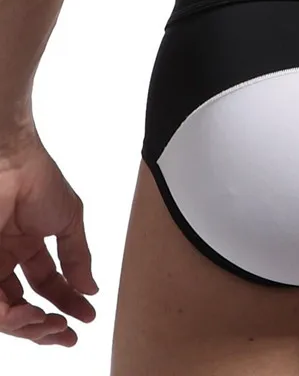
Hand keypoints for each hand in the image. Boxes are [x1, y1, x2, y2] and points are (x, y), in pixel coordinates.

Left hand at [0, 122, 97, 346]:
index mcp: (28, 246)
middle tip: (66, 332)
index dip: (67, 302)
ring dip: (29, 326)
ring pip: (5, 311)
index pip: (47, 284)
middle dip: (46, 324)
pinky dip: (10, 316)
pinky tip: (31, 314)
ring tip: (50, 325)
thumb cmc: (39, 181)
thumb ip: (78, 257)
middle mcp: (6, 260)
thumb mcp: (70, 221)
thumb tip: (91, 288)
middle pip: (24, 305)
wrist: (12, 164)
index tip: (87, 316)